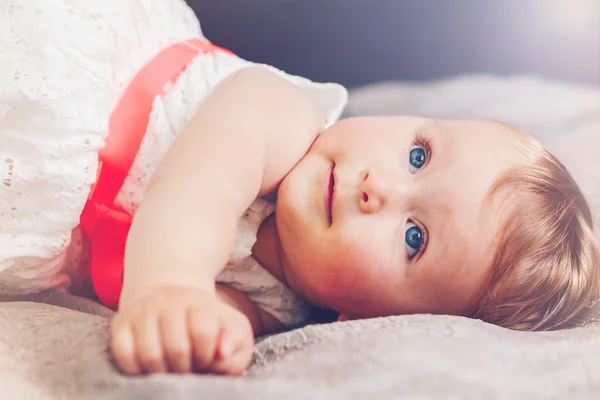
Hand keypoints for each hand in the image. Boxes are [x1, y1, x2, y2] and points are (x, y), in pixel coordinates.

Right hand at [110, 285, 253, 374]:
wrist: (170, 298)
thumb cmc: (207, 322)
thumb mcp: (233, 328)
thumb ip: (236, 342)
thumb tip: (222, 354)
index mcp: (199, 303)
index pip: (204, 332)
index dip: (207, 355)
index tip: (206, 358)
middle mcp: (167, 303)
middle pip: (177, 348)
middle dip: (186, 368)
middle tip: (188, 368)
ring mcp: (141, 313)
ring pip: (150, 356)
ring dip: (163, 373)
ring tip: (171, 369)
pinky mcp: (120, 325)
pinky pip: (124, 356)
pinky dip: (137, 370)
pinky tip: (150, 368)